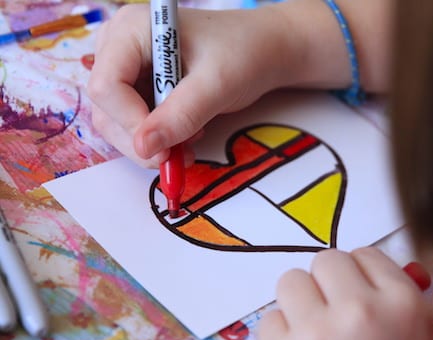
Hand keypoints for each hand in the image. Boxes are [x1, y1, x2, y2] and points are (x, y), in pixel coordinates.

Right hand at [87, 4, 300, 167]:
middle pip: (107, 108)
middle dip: (141, 139)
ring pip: (117, 122)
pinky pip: (135, 122)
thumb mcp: (216, 84)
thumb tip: (144, 149)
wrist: (262, 50)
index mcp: (131, 29)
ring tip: (191, 139)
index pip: (107, 86)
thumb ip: (181, 115)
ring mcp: (127, 67)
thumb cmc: (243, 53)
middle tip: (180, 154)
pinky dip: (159, 137)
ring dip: (152, 143)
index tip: (163, 151)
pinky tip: (188, 134)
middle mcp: (119, 45)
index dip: (131, 123)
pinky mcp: (139, 86)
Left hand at [258, 247, 432, 339]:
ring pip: (291, 280)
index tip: (360, 297)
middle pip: (326, 261)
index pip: (366, 254)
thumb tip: (392, 267)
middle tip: (335, 313)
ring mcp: (317, 331)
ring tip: (314, 333)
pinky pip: (269, 319)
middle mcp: (360, 310)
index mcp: (403, 305)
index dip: (361, 277)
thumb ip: (402, 301)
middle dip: (329, 285)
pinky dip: (280, 335)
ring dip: (300, 303)